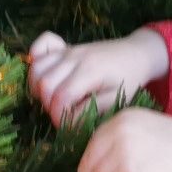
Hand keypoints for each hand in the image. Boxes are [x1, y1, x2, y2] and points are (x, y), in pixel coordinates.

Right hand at [28, 29, 169, 126]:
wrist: (136, 54)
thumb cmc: (129, 78)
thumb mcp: (117, 97)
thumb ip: (93, 109)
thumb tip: (70, 121)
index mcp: (89, 70)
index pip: (61, 96)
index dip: (60, 116)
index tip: (69, 125)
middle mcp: (74, 57)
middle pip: (45, 83)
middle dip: (49, 105)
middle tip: (64, 114)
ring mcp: (67, 50)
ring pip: (37, 68)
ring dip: (38, 88)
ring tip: (54, 100)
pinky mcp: (64, 47)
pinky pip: (40, 46)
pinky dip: (35, 60)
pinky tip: (43, 75)